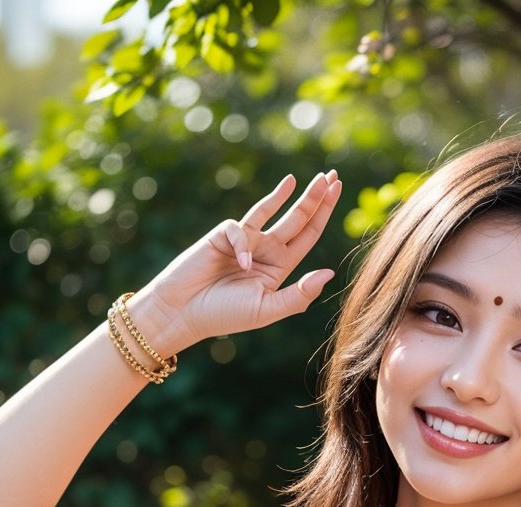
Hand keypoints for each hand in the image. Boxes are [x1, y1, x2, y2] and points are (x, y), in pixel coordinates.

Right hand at [139, 171, 341, 351]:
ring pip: (270, 211)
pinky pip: (238, 230)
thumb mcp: (267, 309)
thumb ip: (299, 295)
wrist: (183, 313)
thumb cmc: (224, 315)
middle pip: (296, 218)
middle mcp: (264, 250)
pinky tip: (241, 264)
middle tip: (332, 177)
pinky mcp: (222, 235)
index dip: (323, 213)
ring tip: (306, 180)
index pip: (307, 235)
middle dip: (314, 197)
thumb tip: (329, 272)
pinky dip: (242, 245)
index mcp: (279, 267)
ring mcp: (243, 240)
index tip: (337, 189)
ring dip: (290, 196)